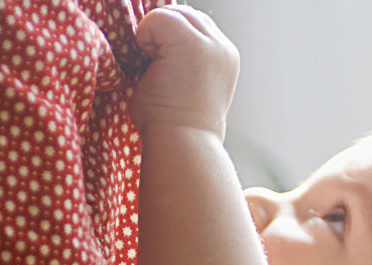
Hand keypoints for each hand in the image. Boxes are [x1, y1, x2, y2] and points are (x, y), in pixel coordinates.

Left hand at [130, 6, 238, 138]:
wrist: (183, 143)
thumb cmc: (175, 125)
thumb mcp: (184, 86)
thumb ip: (179, 60)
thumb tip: (155, 44)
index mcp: (225, 60)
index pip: (196, 25)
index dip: (171, 39)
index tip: (163, 67)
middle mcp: (223, 48)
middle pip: (185, 15)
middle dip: (163, 34)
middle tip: (156, 68)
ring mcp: (211, 43)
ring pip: (172, 13)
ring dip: (155, 37)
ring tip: (156, 69)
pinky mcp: (191, 42)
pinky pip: (156, 19)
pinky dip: (145, 38)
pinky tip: (151, 66)